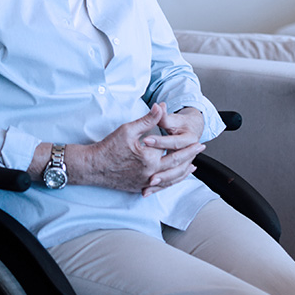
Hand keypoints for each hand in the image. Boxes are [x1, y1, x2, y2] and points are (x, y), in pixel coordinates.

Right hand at [74, 104, 203, 194]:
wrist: (93, 166)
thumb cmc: (108, 147)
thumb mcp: (128, 129)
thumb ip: (148, 119)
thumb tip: (161, 106)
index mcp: (151, 158)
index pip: (174, 151)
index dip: (187, 145)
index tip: (198, 141)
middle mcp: (151, 173)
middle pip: (177, 166)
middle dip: (191, 156)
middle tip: (201, 149)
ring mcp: (146, 183)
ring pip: (171, 179)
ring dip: (183, 172)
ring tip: (192, 167)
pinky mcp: (140, 187)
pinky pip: (161, 187)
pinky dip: (170, 182)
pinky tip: (173, 179)